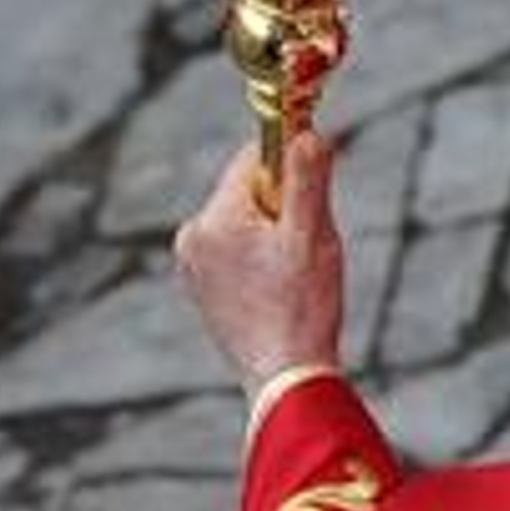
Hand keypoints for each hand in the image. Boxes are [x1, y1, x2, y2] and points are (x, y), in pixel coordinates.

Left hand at [173, 134, 343, 396]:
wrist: (284, 379)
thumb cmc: (301, 307)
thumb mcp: (312, 234)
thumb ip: (308, 178)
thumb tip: (307, 132)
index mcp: (213, 220)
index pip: (253, 158)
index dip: (292, 165)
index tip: (317, 189)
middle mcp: (191, 238)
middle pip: (250, 189)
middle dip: (285, 205)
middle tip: (306, 245)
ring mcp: (192, 265)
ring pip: (246, 219)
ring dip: (276, 232)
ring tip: (293, 273)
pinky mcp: (201, 286)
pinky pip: (237, 248)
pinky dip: (262, 255)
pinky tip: (279, 288)